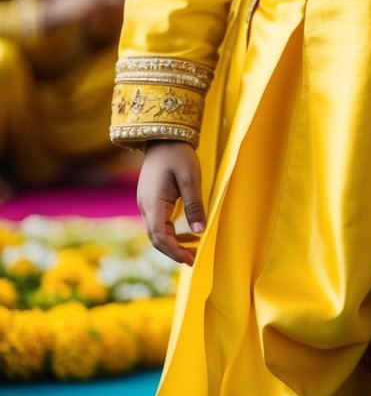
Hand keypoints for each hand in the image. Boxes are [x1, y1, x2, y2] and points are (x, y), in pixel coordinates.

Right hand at [137, 141, 204, 265]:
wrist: (164, 135)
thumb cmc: (178, 154)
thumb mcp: (191, 178)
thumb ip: (194, 205)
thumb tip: (200, 232)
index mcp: (152, 202)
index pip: (159, 235)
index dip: (173, 251)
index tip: (190, 259)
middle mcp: (145, 205)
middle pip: (155, 237)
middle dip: (173, 251)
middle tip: (193, 259)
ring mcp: (146, 203)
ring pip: (156, 231)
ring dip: (171, 243)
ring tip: (192, 249)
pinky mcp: (151, 199)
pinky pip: (158, 222)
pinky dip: (170, 232)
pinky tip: (185, 234)